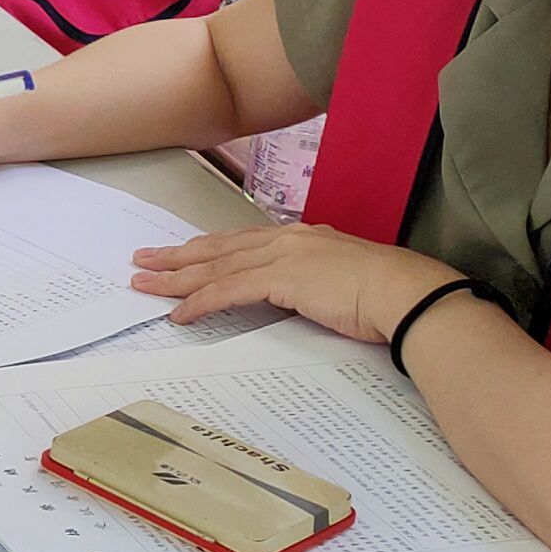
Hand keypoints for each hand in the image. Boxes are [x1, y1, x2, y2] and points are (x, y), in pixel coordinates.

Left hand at [129, 224, 459, 340]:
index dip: (207, 249)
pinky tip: (179, 314)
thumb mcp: (341, 281)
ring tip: (145, 285)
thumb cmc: (385, 294)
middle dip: (177, 256)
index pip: (241, 242)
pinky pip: (227, 291)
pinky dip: (200, 302)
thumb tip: (298, 297)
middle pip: (217, 248)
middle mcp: (286, 239)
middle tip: (143, 261)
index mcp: (301, 237)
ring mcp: (282, 256)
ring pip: (214, 267)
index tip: (180, 254)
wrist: (406, 292)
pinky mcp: (281, 278)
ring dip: (176, 278)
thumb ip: (313, 283)